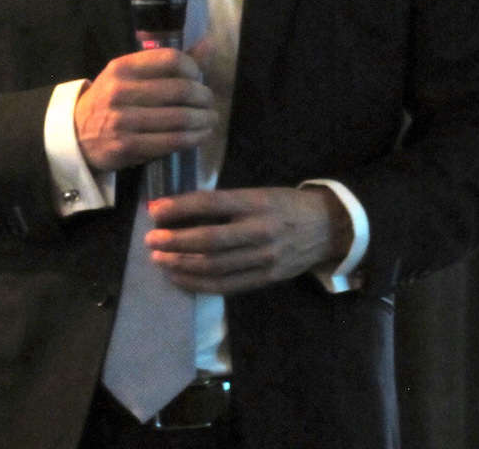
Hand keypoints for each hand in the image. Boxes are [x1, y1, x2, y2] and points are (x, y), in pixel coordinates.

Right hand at [74, 48, 216, 171]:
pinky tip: (200, 135)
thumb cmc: (111, 99)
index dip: (194, 68)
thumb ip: (169, 62)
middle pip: (180, 90)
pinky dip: (194, 138)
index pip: (171, 60)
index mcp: (123, 67)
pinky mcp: (128, 147)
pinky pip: (172, 141)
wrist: (76, 134)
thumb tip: (208, 43)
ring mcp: (124, 121)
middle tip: (210, 102)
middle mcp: (122, 91)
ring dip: (204, 119)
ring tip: (210, 119)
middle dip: (204, 97)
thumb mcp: (131, 74)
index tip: (199, 77)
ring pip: (180, 118)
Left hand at [145, 186, 353, 294]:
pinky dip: (198, 284)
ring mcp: (265, 258)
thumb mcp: (258, 193)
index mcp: (257, 202)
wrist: (327, 228)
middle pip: (210, 240)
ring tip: (159, 260)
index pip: (212, 204)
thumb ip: (224, 202)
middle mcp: (261, 230)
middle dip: (174, 241)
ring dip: (181, 264)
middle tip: (151, 239)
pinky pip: (226, 286)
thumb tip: (178, 207)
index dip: (180, 208)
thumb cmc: (285, 204)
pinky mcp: (267, 279)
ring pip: (215, 266)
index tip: (155, 210)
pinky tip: (179, 278)